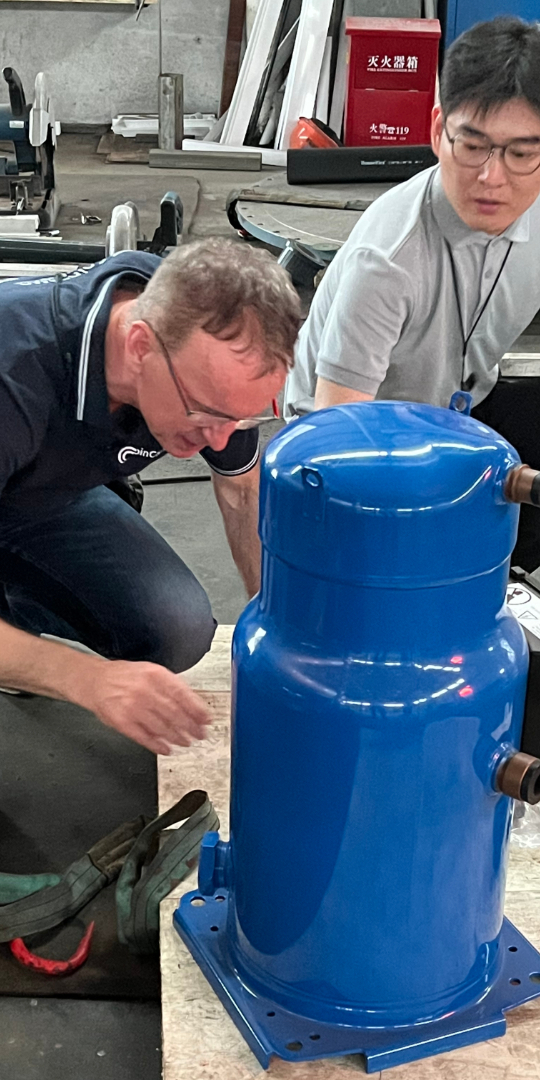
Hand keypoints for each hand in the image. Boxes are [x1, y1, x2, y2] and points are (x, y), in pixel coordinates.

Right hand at [80, 660, 211, 754]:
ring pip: (161, 727)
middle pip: (174, 713)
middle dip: (190, 727)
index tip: (206, 719)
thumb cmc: (123, 677)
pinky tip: (166, 749)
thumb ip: (170, 686)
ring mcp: (133, 707)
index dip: (197, 710)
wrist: (94, 681)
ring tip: (186, 742)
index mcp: (155, 675)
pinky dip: (157, 745)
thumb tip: (193, 703)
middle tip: (199, 734)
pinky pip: (144, 737)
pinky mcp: (122, 722)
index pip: (182, 694)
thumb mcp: (150, 671)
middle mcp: (145, 690)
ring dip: (177, 737)